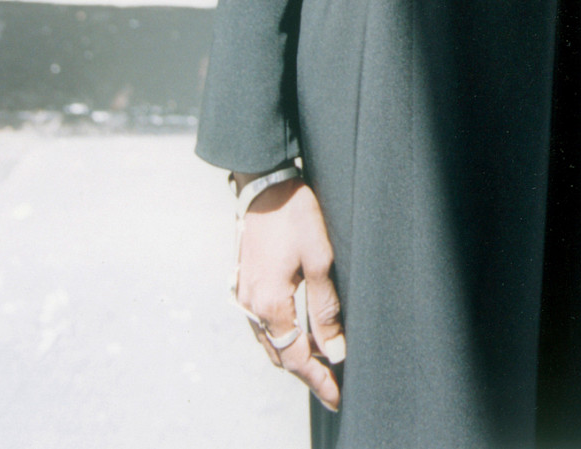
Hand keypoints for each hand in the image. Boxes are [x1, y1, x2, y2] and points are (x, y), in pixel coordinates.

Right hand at [232, 175, 344, 412]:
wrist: (264, 183)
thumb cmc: (294, 214)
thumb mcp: (319, 259)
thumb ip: (325, 308)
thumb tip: (335, 350)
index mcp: (270, 304)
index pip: (296, 358)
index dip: (318, 380)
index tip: (337, 397)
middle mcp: (250, 307)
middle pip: (280, 355)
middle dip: (307, 374)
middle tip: (332, 387)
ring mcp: (243, 296)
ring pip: (269, 342)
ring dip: (293, 357)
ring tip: (320, 367)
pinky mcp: (244, 284)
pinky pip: (261, 325)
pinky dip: (280, 338)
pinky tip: (296, 336)